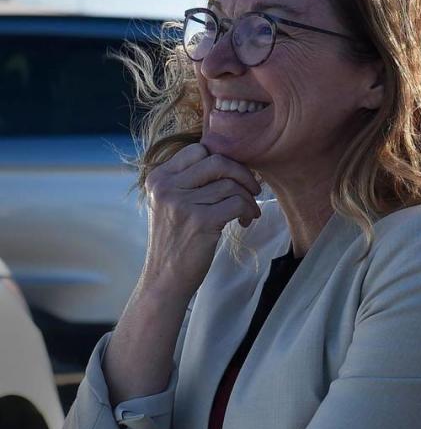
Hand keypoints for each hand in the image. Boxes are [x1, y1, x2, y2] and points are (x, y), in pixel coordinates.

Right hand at [141, 143, 261, 298]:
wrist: (165, 279)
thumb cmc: (176, 240)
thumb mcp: (171, 204)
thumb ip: (189, 181)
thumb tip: (229, 161)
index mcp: (158, 178)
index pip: (198, 150)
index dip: (224, 161)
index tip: (234, 177)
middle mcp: (166, 187)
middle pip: (218, 161)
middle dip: (243, 173)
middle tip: (253, 189)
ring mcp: (182, 203)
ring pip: (231, 184)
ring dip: (249, 198)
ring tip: (249, 212)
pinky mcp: (200, 221)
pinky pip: (238, 203)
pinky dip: (249, 210)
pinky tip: (246, 221)